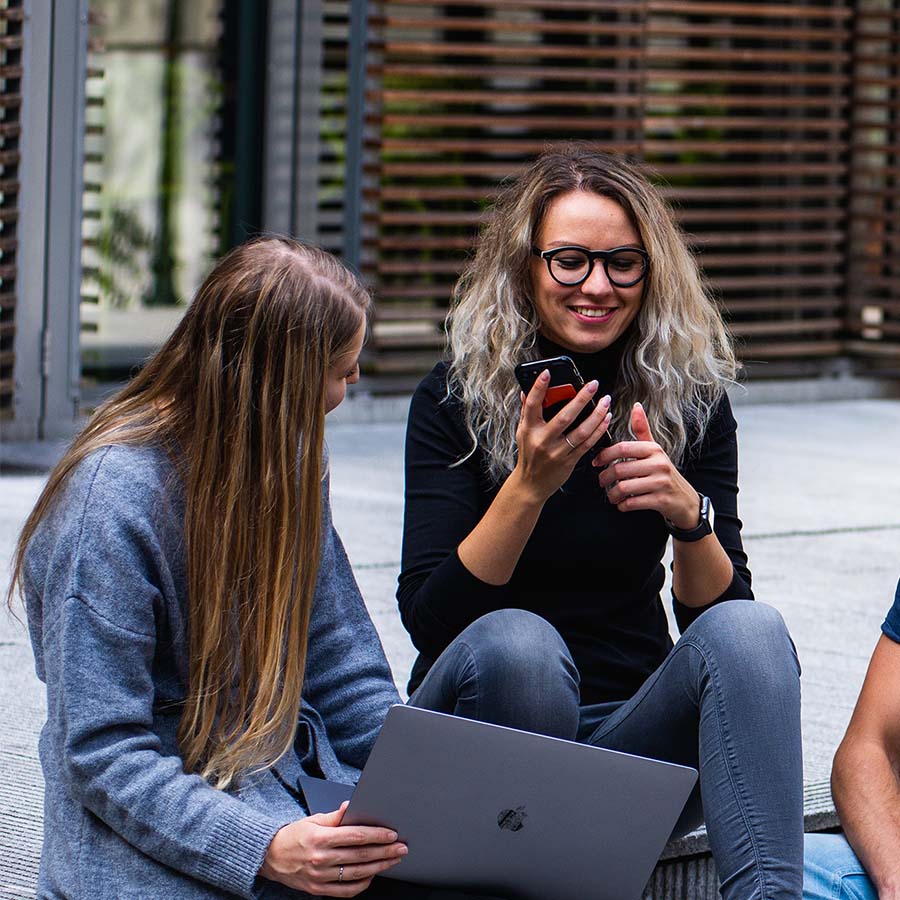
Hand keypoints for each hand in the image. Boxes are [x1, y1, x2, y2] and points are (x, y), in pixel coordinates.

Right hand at [259, 802, 407, 895]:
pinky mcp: (319, 890)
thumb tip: (351, 805)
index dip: (377, 835)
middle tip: (401, 848)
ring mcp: (320, 877)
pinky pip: (346, 891)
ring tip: (393, 860)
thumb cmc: (294, 835)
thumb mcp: (313, 819)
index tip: (392, 834)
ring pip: (357, 873)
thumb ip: (335, 815)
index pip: (356, 836)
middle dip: (385, 851)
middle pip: (361, 855)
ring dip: (379, 867)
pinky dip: (362, 884)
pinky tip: (372, 875)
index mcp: (321, 838)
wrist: (271, 857)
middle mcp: (321, 859)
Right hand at [514, 370, 611, 502]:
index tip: (547, 372)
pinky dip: (598, 430)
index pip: (532, 404)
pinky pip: (587, 444)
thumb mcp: (522, 432)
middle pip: (564, 417)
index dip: (539, 387)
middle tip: (593, 384)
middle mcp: (542, 440)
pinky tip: (605, 419)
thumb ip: (525, 411)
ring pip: (581, 431)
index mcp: (529, 429)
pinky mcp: (569, 461)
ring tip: (605, 401)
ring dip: (596, 415)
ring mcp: (557, 452)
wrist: (531, 485)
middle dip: (581, 399)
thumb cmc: (528, 455)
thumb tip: (525, 390)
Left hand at [593, 402, 698, 527]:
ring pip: (623, 488)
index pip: (622, 448)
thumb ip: (642, 430)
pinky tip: (622, 504)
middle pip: (619, 469)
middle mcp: (659, 464)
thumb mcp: (655, 451)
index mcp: (654, 449)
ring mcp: (661, 483)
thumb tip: (636, 406)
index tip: (596, 462)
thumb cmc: (664, 473)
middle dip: (604, 478)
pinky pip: (632, 503)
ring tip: (611, 495)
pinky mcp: (661, 501)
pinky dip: (622, 505)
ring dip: (612, 494)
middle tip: (601, 482)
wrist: (686, 500)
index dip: (604, 455)